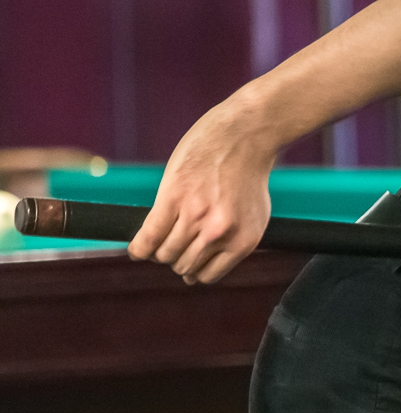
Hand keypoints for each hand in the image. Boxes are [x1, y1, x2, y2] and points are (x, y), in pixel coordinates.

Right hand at [127, 106, 276, 283]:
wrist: (245, 136)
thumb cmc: (248, 174)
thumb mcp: (252, 217)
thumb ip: (232, 243)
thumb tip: (200, 274)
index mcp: (243, 241)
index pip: (207, 275)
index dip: (192, 271)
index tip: (184, 263)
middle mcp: (220, 233)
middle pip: (183, 266)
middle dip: (174, 260)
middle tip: (170, 246)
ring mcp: (195, 216)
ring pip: (165, 254)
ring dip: (157, 252)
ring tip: (155, 242)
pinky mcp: (173, 197)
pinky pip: (149, 236)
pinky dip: (139, 248)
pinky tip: (136, 249)